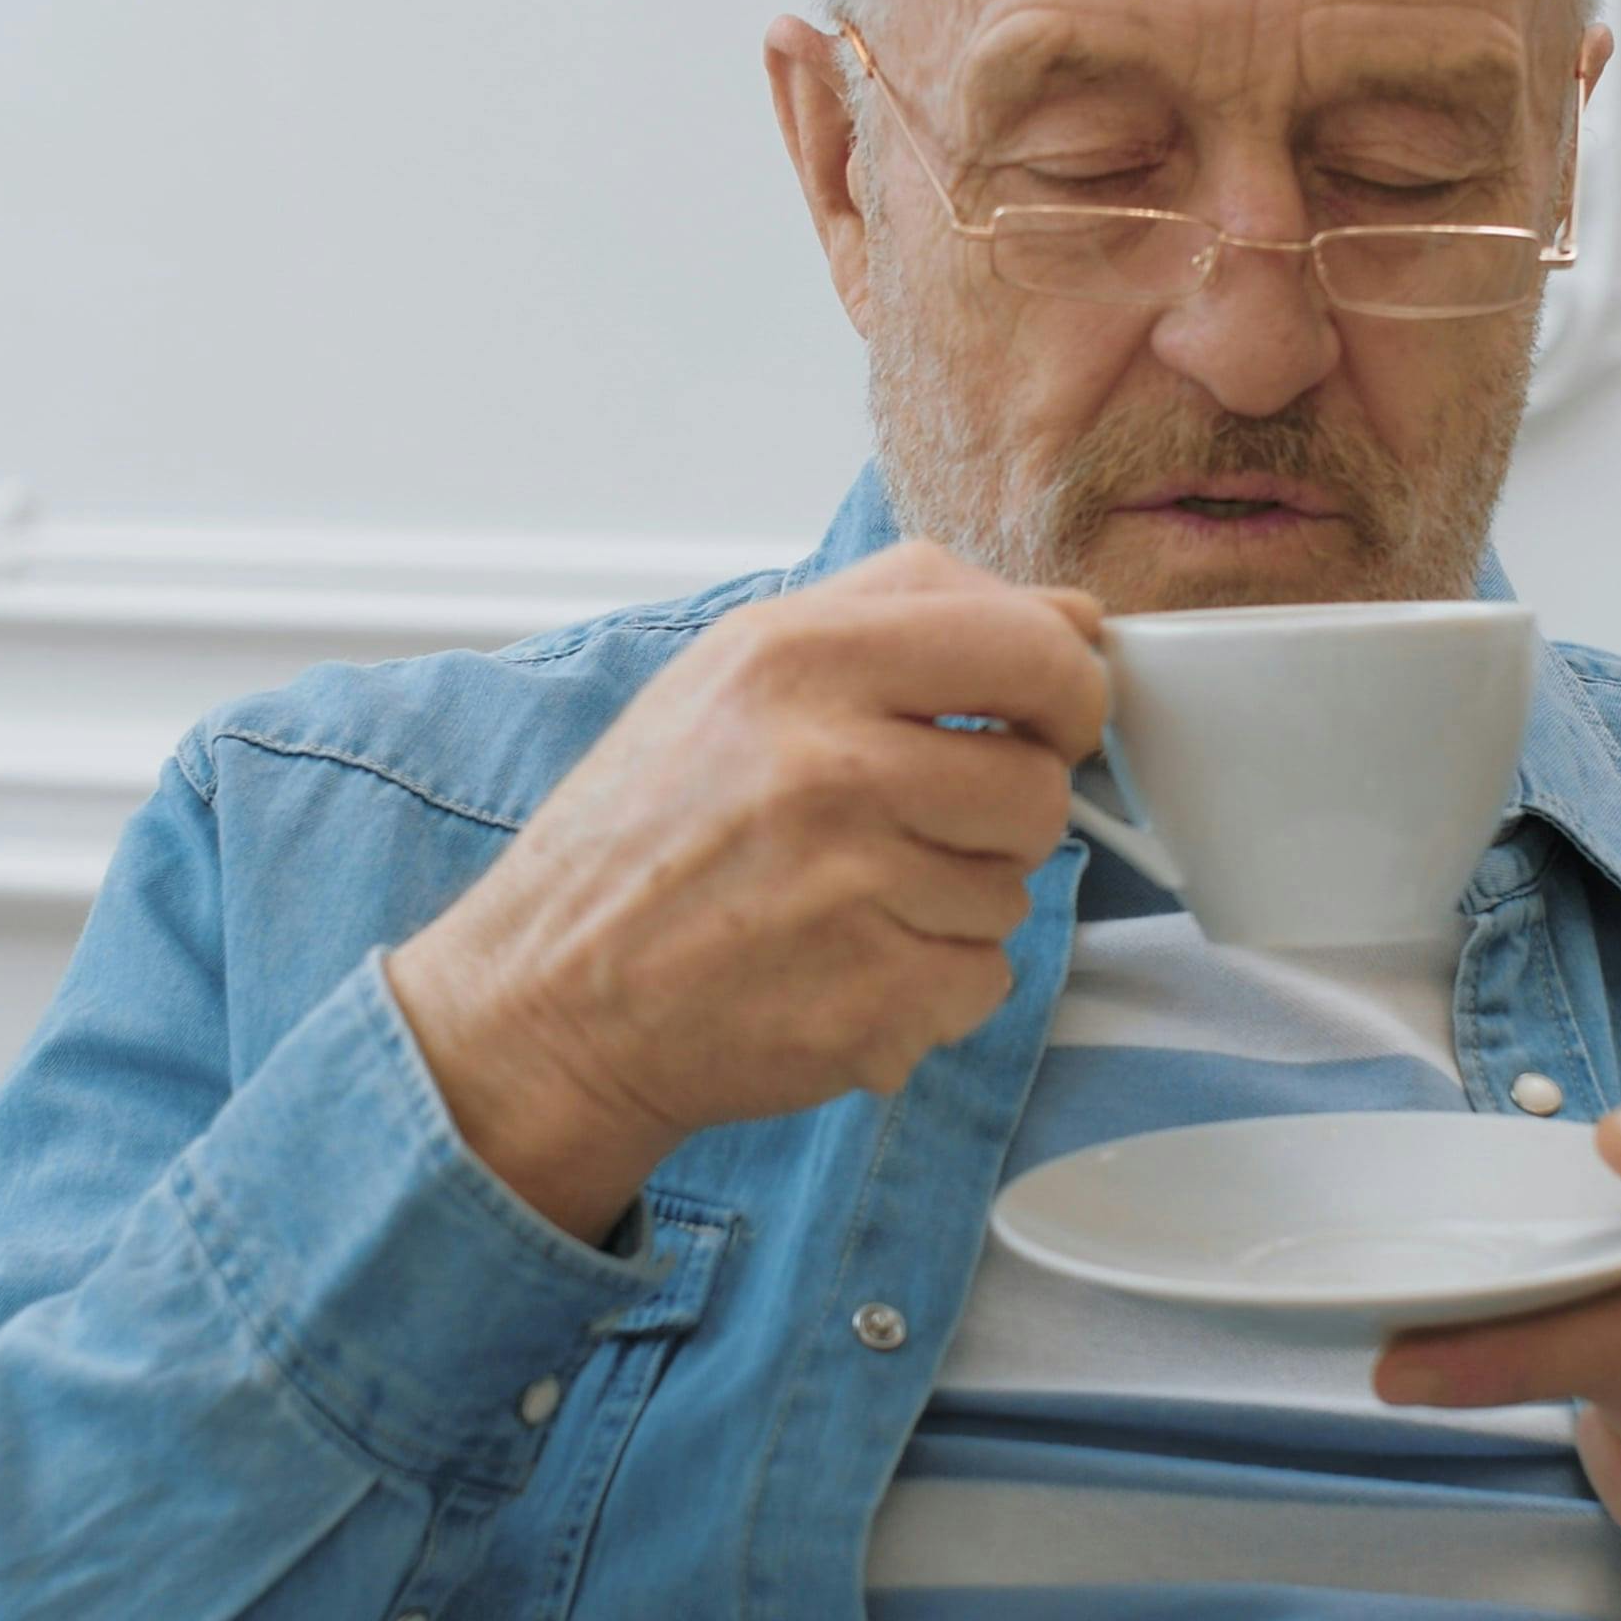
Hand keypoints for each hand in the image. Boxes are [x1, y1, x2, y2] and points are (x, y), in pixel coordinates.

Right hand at [387, 541, 1106, 1239]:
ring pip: (1015, 890)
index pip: (1028, 645)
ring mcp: (853, 891)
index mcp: (794, 657)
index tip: (1045, 717)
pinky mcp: (873, 1001)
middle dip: (1001, 812)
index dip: (1065, 688)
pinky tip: (841, 966)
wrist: (547, 1002)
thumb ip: (904, 618)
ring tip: (843, 899)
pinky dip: (932, 981)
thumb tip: (1073, 620)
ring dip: (954, 901)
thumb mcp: (735, 673)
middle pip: (1038, 785)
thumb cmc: (643, 836)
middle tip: (918, 825)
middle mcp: (826, 765)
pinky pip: (984, 977)